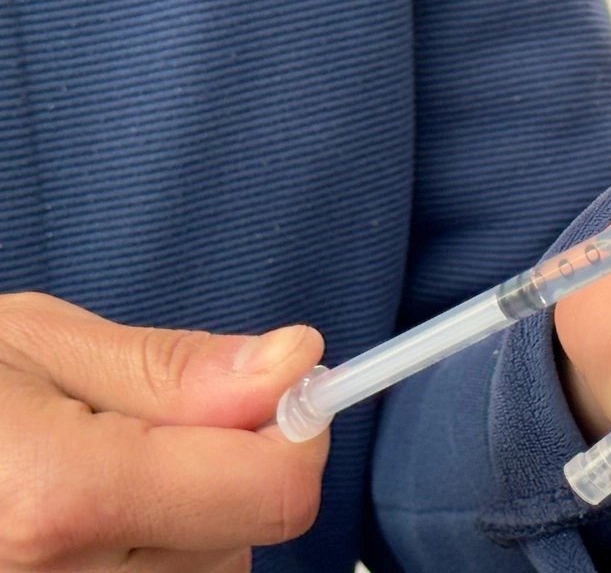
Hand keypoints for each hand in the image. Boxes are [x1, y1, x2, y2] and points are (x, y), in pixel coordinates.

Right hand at [0, 293, 327, 571]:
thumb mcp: (34, 343)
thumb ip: (170, 369)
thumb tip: (291, 366)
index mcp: (64, 498)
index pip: (273, 492)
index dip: (293, 430)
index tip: (278, 385)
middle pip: (246, 536)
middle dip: (231, 471)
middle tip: (143, 426)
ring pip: (213, 569)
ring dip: (194, 519)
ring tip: (98, 473)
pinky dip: (159, 552)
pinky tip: (94, 518)